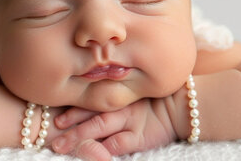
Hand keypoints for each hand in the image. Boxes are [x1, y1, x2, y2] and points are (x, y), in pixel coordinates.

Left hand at [50, 98, 176, 160]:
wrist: (187, 105)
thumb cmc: (162, 97)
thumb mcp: (139, 91)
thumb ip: (119, 90)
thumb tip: (97, 86)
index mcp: (120, 95)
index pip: (92, 101)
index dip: (74, 108)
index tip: (56, 114)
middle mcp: (121, 107)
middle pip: (91, 114)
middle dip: (70, 124)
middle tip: (52, 131)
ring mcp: (130, 122)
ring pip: (99, 128)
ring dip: (79, 136)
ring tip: (61, 145)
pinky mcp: (141, 137)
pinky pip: (118, 144)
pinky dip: (104, 150)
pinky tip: (91, 154)